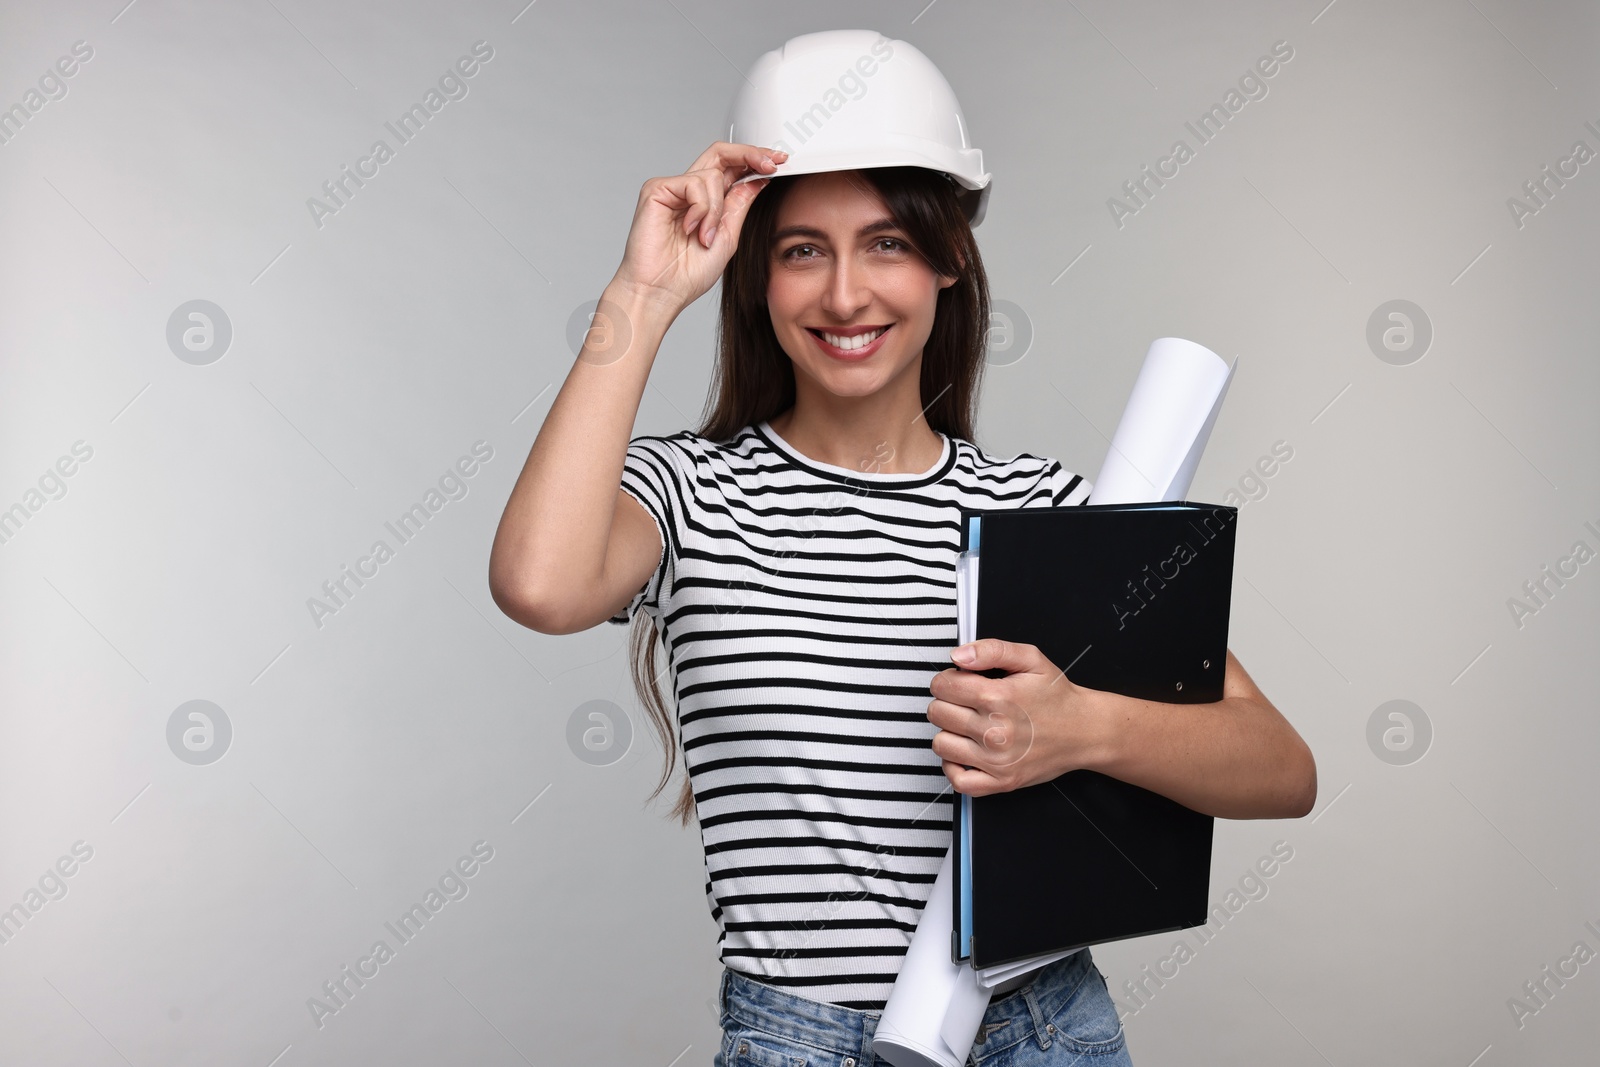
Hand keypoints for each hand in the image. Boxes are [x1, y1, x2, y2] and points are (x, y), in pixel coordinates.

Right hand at [612, 141, 786, 314]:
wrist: (662, 291)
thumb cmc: (687, 274)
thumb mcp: (728, 236)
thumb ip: (740, 205)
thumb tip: (759, 179)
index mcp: (706, 202)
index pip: (731, 168)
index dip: (755, 160)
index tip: (780, 162)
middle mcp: (689, 191)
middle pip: (721, 153)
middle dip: (750, 154)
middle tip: (772, 163)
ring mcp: (672, 188)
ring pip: (712, 175)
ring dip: (717, 210)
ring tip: (705, 237)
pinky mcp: (657, 189)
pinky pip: (693, 184)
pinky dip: (700, 209)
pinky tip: (690, 229)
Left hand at [927, 639, 1104, 795]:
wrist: (1085, 730)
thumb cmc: (1057, 696)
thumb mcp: (1030, 659)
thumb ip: (991, 649)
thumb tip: (958, 656)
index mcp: (997, 697)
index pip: (942, 686)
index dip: (948, 679)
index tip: (961, 681)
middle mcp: (994, 731)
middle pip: (937, 713)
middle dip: (947, 702)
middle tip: (967, 702)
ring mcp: (997, 761)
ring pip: (941, 744)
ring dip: (949, 732)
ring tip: (968, 725)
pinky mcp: (1002, 782)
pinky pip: (958, 781)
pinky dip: (953, 767)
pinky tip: (964, 752)